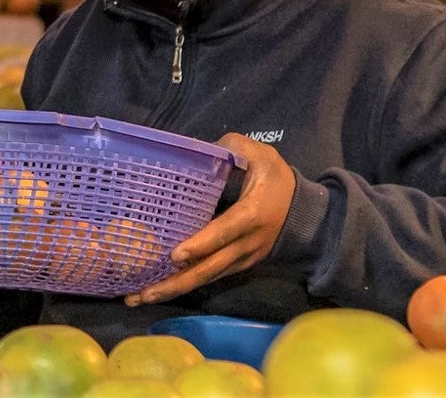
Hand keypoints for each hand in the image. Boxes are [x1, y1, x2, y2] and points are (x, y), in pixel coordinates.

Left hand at [129, 133, 295, 306]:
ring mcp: (242, 259)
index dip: (200, 244)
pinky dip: (185, 284)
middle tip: (142, 293)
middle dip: (175, 282)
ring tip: (139, 298)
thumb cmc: (278, 180)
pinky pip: (210, 277)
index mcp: (251, 215)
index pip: (223, 232)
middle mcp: (246, 244)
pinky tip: (158, 289)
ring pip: (207, 278)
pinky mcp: (238, 266)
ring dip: (174, 289)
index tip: (174, 256)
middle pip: (210, 268)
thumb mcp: (260, 155)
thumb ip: (231, 148)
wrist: (306, 214)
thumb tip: (200, 149)